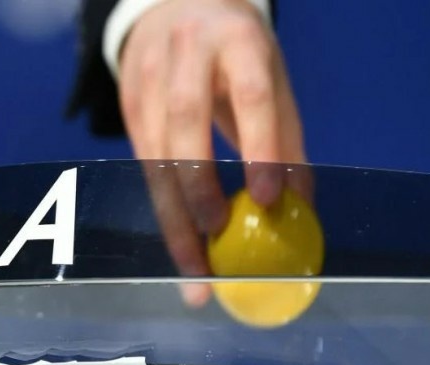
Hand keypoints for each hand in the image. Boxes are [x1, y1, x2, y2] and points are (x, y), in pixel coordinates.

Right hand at [116, 0, 311, 305]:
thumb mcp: (271, 77)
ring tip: (194, 272)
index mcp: (238, 42)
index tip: (268, 200)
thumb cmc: (238, 50)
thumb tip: (301, 209)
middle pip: (184, 125)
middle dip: (198, 188)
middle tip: (217, 242)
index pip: (250, 97)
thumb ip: (285, 138)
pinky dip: (163, 207)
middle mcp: (187, 53)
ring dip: (173, 216)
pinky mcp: (127, 103)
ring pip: (153, 153)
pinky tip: (180, 245)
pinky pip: (143, 164)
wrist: (178, 4)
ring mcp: (148, 76)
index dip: (258, 149)